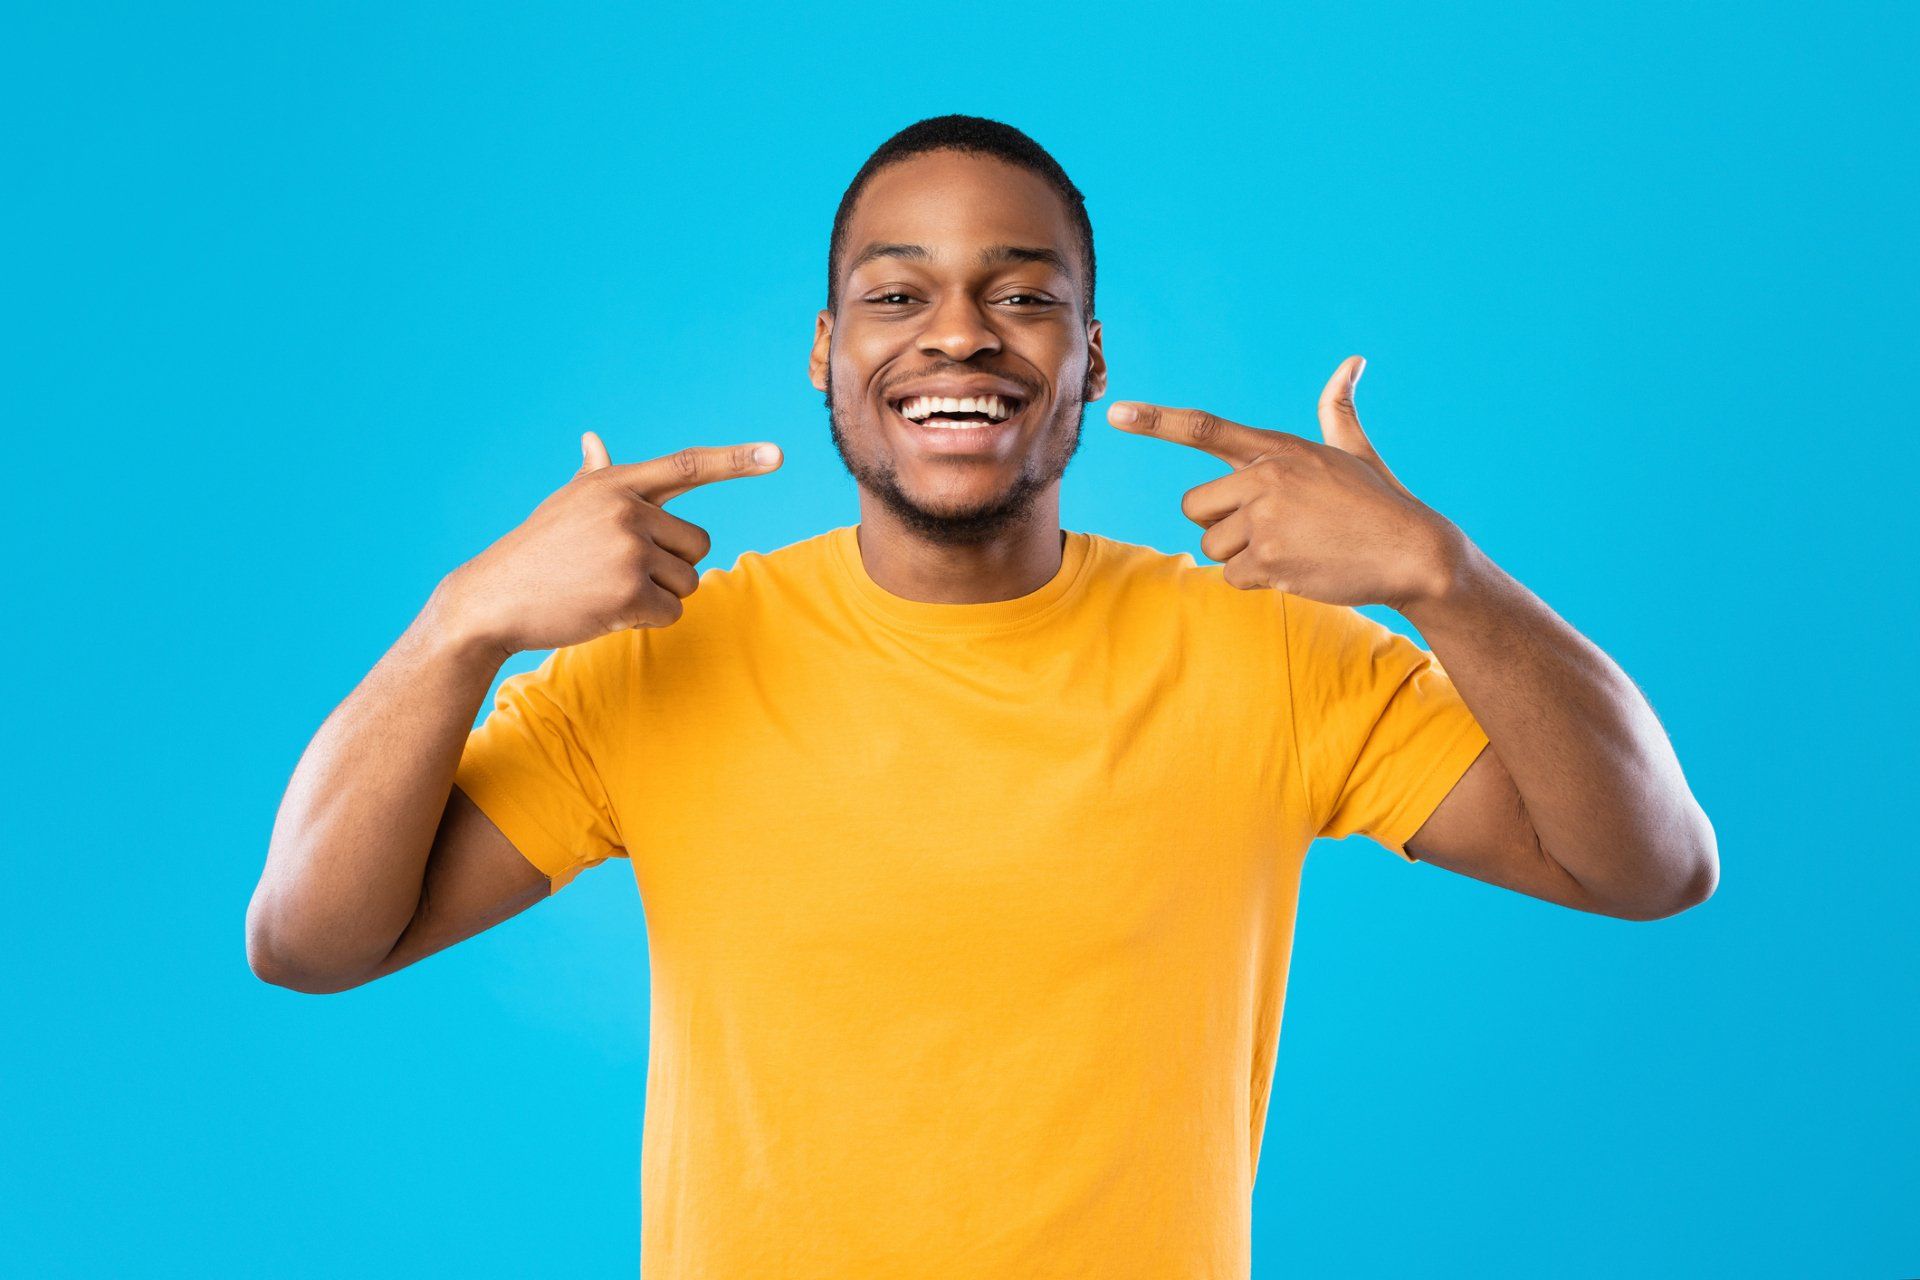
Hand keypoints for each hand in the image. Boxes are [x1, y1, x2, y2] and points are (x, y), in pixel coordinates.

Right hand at [434, 430, 782, 656]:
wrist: (492, 599)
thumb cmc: (537, 552)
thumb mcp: (567, 505)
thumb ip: (596, 477)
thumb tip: (595, 440)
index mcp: (616, 483)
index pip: (688, 465)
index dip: (736, 460)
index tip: (777, 455)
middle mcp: (627, 510)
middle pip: (700, 543)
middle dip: (673, 566)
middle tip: (622, 573)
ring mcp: (629, 550)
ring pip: (689, 580)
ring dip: (658, 596)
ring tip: (607, 590)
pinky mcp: (629, 591)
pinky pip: (673, 611)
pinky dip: (647, 619)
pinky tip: (607, 611)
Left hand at [1108, 356, 1459, 611]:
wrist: (1414, 551)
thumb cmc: (1381, 501)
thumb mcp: (1354, 449)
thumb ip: (1338, 408)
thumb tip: (1354, 360)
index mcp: (1277, 448)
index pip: (1204, 428)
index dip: (1156, 421)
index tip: (1116, 412)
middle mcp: (1266, 478)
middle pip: (1195, 506)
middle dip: (1220, 524)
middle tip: (1268, 528)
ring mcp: (1267, 519)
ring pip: (1212, 546)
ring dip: (1242, 556)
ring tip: (1292, 548)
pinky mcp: (1272, 559)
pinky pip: (1232, 576)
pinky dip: (1259, 580)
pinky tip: (1298, 569)